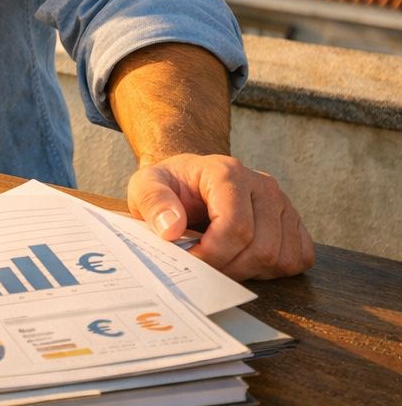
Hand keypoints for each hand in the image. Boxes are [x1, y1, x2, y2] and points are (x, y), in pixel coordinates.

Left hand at [127, 153, 314, 280]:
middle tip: (204, 267)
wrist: (190, 180)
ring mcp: (283, 204)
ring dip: (249, 271)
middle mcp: (263, 185)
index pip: (235, 227)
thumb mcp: (145, 185)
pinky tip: (245, 260)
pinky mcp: (294, 222)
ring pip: (281, 257)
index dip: (213, 254)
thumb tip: (170, 229)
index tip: (191, 261)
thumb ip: (153, 202)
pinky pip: (298, 259)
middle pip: (261, 247)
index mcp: (227, 172)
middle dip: (228, 268)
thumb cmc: (171, 185)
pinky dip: (273, 270)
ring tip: (222, 261)